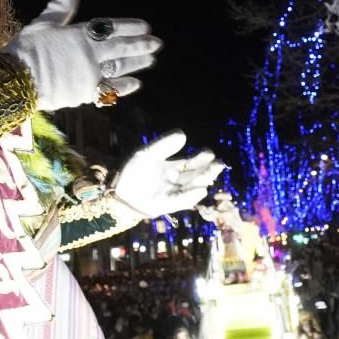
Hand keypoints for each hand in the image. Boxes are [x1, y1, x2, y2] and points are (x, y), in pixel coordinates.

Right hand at [2, 0, 161, 110]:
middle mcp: (90, 55)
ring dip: (137, 64)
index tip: (146, 26)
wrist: (16, 80)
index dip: (130, 27)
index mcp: (80, 35)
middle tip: (157, 44)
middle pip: (121, 48)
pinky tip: (136, 83)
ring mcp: (90, 76)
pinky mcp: (85, 94)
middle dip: (141, 45)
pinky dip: (124, 87)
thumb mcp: (43, 23)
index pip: (111, 28)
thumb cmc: (27, 48)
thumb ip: (60, 7)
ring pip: (120, 68)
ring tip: (151, 60)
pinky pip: (110, 90)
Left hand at [110, 132, 224, 222]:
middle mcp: (177, 180)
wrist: (120, 192)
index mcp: (174, 166)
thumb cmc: (134, 171)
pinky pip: (182, 200)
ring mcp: (173, 193)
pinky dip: (191, 196)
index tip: (209, 153)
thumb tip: (183, 134)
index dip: (201, 158)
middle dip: (208, 170)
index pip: (192, 162)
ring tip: (210, 175)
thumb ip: (164, 145)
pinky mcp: (168, 204)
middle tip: (218, 164)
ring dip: (202, 182)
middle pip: (196, 175)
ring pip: (192, 187)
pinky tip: (201, 190)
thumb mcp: (147, 154)